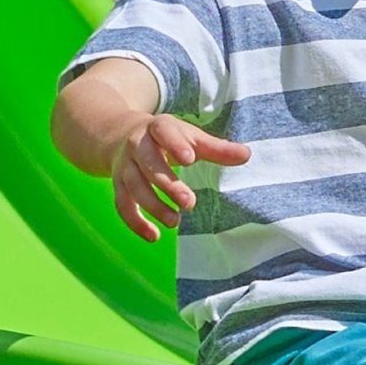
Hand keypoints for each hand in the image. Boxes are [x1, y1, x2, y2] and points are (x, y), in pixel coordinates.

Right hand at [111, 114, 250, 242]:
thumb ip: (217, 148)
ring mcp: (125, 166)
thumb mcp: (191, 137)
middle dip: (168, 185)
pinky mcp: (117, 184)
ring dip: (153, 206)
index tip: (190, 159)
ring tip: (175, 222)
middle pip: (149, 165)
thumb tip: (247, 155)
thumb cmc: (168, 138)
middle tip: (190, 203)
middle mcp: (137, 145)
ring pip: (134, 187)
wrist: (122, 134)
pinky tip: (154, 237)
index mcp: (158, 127)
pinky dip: (135, 223)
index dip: (175, 145)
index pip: (164, 132)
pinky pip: (122, 205)